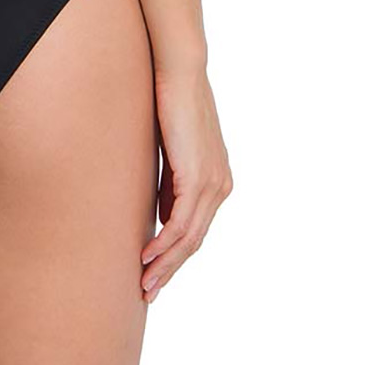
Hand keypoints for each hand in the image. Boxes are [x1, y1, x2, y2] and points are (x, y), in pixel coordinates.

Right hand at [140, 62, 231, 301]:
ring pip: (188, 239)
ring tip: (144, 282)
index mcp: (217, 182)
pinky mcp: (197, 177)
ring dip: (164, 264)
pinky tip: (145, 256)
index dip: (174, 256)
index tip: (154, 274)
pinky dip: (163, 244)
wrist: (180, 73)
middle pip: (194, 242)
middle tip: (148, 291)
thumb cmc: (170, 103)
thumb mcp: (171, 152)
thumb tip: (159, 212)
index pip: (195, 230)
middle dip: (169, 269)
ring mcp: (212, 184)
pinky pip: (180, 222)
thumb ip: (170, 183)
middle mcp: (220, 187)